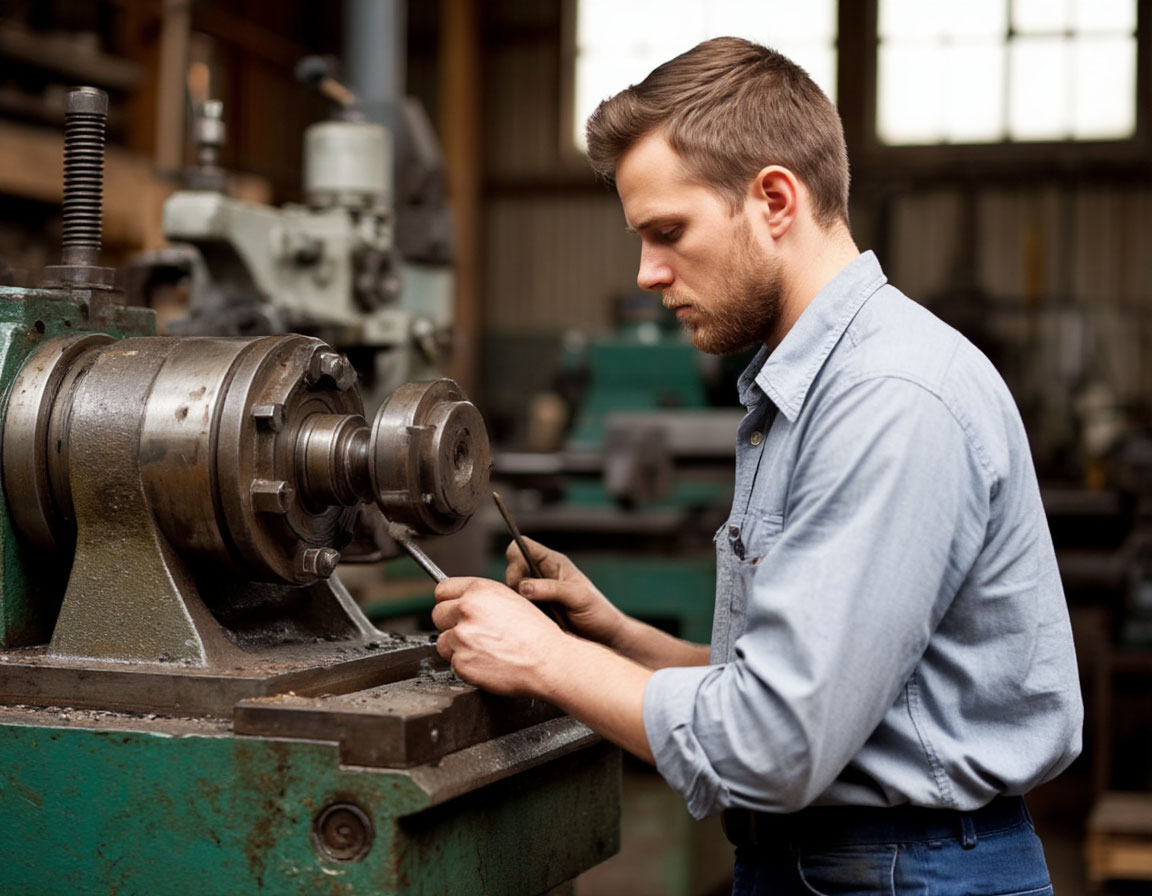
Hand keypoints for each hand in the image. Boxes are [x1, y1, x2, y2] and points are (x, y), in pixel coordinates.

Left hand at [432, 576, 567, 697]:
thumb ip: (482, 598)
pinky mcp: (461, 662)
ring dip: (456, 647)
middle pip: (438, 614)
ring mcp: (462, 636)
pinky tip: (486, 663)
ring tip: (483, 651)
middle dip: (450, 624)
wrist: (548, 661)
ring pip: (443, 641)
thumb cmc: (537, 634)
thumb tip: (463, 602)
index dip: (448, 601)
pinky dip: (465, 666)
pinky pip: (453, 663)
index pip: (442, 590)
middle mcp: (467, 609)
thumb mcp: (511, 600)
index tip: (452, 609)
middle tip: (470, 634)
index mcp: (480, 590)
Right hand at [505, 537, 626, 647]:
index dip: (515, 557)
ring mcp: (536, 594)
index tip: (520, 577)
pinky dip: (520, 614)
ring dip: (518, 601)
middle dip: (513, 583)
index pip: (523, 546)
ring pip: (512, 591)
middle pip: (512, 569)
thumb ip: (551, 589)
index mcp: (553, 562)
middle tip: (528, 600)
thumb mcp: (578, 597)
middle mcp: (541, 575)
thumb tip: (522, 587)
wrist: (604, 637)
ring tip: (538, 614)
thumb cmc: (597, 611)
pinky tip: (534, 622)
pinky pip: (517, 608)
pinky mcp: (534, 612)